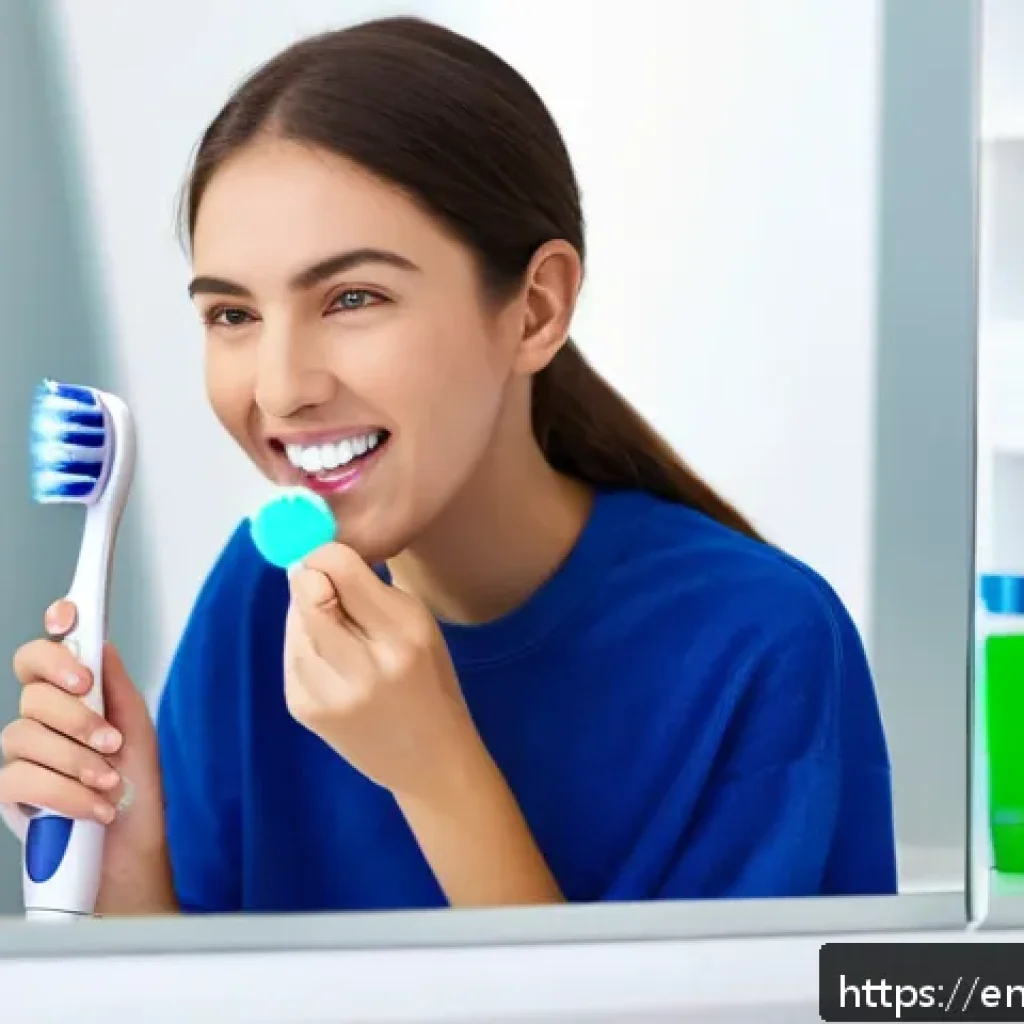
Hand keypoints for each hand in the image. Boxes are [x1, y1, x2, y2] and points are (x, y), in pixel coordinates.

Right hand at [1, 601, 174, 914]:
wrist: (131, 853)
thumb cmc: (136, 793)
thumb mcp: (138, 733)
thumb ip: (116, 688)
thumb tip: (101, 643)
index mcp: (73, 699)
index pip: (47, 653)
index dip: (54, 629)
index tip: (69, 618)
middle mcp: (42, 722)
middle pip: (31, 689)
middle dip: (74, 711)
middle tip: (107, 735)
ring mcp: (22, 756)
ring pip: (25, 734)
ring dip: (78, 760)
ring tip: (109, 780)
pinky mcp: (10, 795)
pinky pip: (20, 779)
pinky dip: (65, 792)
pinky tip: (94, 805)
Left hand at [285, 544, 485, 802]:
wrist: (430, 761)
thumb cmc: (430, 681)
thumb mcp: (419, 626)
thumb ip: (370, 592)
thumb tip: (314, 559)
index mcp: (403, 636)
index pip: (342, 572)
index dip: (326, 554)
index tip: (330, 556)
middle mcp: (364, 667)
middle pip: (308, 594)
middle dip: (309, 579)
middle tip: (319, 578)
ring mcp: (329, 694)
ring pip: (294, 623)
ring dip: (305, 613)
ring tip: (334, 626)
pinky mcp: (305, 710)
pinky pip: (290, 655)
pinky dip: (302, 644)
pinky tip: (328, 656)